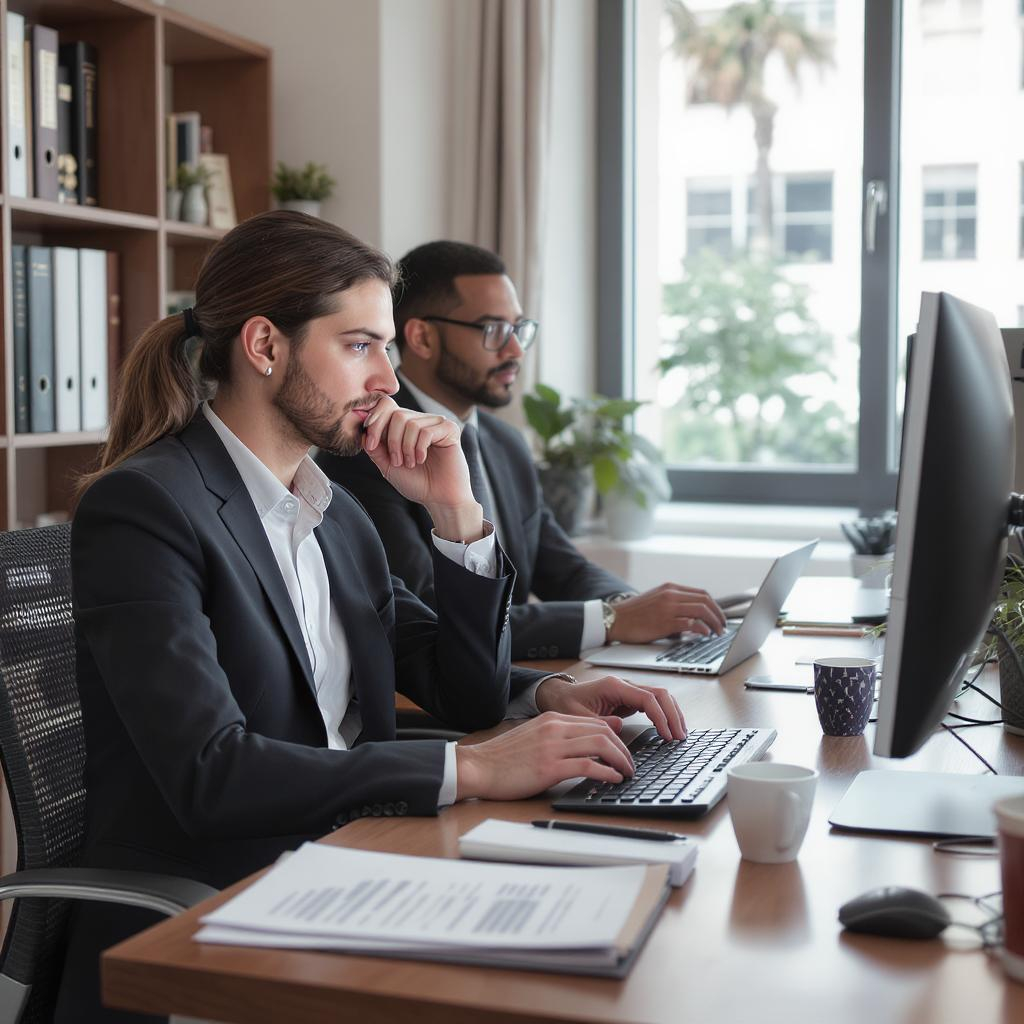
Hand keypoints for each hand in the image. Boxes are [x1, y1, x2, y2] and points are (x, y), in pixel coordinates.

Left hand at [362, 398, 482, 540]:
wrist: (438, 499)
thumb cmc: (416, 483)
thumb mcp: (387, 465)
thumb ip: (374, 448)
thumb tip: (362, 431)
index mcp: (405, 426)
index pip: (386, 406)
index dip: (375, 421)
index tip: (371, 444)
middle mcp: (420, 420)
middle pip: (396, 414)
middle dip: (391, 440)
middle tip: (397, 461)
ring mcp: (436, 423)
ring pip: (410, 423)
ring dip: (406, 448)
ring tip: (411, 463)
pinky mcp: (449, 429)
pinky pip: (426, 431)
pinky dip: (419, 448)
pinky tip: (422, 460)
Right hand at [455, 712, 633, 800]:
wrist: (478, 767)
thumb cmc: (504, 758)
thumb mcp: (535, 738)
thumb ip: (562, 735)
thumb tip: (586, 739)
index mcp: (552, 719)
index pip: (595, 722)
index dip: (616, 737)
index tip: (624, 751)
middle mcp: (555, 728)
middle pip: (603, 731)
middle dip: (624, 749)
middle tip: (631, 764)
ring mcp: (552, 747)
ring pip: (601, 745)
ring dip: (621, 760)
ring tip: (627, 773)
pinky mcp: (549, 767)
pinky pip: (588, 766)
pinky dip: (607, 773)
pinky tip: (613, 780)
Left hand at [536, 674, 685, 740]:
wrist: (558, 696)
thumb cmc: (566, 703)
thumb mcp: (577, 716)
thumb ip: (598, 721)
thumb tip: (619, 726)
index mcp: (614, 686)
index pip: (647, 698)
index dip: (660, 717)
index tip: (667, 735)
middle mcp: (625, 685)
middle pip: (660, 694)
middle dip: (673, 715)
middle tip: (680, 737)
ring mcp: (628, 692)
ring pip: (660, 697)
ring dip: (672, 714)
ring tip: (680, 735)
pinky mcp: (629, 700)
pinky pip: (653, 704)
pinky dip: (664, 715)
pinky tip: (669, 729)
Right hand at [608, 584, 726, 642]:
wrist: (614, 619)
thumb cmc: (634, 614)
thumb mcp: (656, 600)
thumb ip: (673, 602)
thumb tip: (693, 614)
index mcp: (670, 588)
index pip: (701, 593)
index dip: (715, 606)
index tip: (720, 617)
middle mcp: (671, 594)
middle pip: (705, 600)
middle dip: (719, 615)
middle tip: (723, 627)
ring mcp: (668, 607)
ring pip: (701, 610)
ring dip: (714, 622)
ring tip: (717, 633)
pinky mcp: (665, 622)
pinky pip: (691, 623)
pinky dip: (702, 629)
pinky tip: (705, 635)